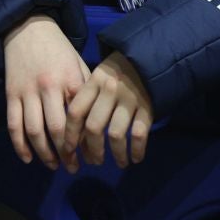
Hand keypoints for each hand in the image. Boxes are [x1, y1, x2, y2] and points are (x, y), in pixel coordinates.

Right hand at [2, 14, 88, 171]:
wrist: (27, 28)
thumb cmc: (58, 48)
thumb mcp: (78, 62)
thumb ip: (86, 88)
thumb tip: (97, 119)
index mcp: (70, 79)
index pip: (80, 117)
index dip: (86, 140)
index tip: (92, 155)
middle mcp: (49, 87)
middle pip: (57, 129)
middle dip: (66, 153)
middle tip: (74, 167)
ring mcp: (27, 92)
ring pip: (34, 131)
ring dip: (45, 154)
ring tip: (54, 166)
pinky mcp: (11, 94)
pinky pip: (14, 126)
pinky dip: (20, 146)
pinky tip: (28, 159)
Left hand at [63, 50, 154, 168]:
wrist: (149, 57)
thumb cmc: (117, 73)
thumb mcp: (98, 78)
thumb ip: (86, 100)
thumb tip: (73, 138)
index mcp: (94, 82)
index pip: (76, 112)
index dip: (70, 135)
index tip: (69, 151)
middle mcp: (110, 90)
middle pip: (94, 127)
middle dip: (93, 150)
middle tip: (95, 161)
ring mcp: (130, 98)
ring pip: (116, 134)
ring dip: (116, 154)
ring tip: (119, 163)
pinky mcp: (147, 106)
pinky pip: (139, 134)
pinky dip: (137, 150)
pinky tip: (135, 158)